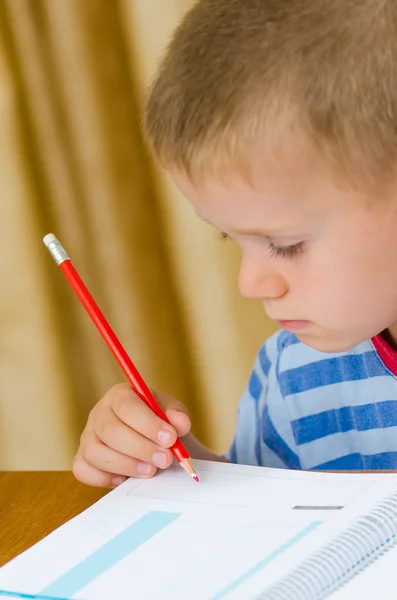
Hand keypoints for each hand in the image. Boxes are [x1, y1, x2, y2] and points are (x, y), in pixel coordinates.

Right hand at [73, 383, 190, 488]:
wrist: (156, 445)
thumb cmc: (161, 425)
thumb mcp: (173, 414)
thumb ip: (177, 415)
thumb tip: (180, 423)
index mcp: (120, 395)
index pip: (127, 406)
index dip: (148, 423)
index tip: (170, 438)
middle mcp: (99, 413)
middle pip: (110, 430)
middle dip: (141, 448)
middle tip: (165, 459)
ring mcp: (88, 437)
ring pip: (96, 452)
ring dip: (126, 465)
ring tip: (150, 470)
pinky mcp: (82, 459)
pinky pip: (83, 471)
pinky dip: (103, 478)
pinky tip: (125, 479)